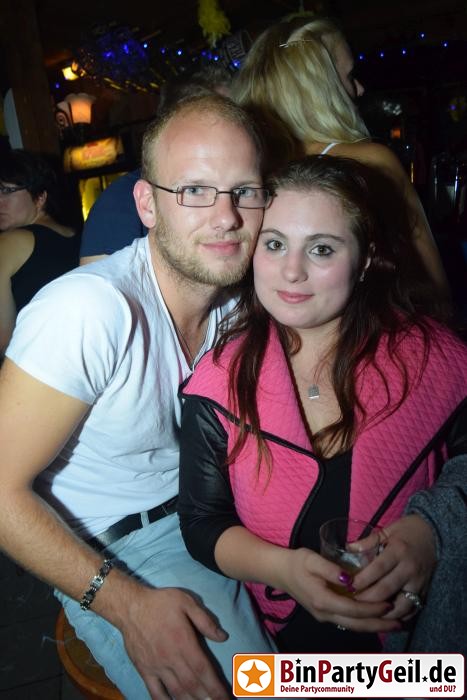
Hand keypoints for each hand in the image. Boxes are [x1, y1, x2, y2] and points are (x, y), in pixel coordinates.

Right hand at [119, 584, 228, 699]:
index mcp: (183, 641)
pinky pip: (155, 692)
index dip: (216, 687)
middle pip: (192, 685)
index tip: (226, 697)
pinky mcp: (144, 670)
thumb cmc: (161, 602)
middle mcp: (171, 658)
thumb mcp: (186, 602)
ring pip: (176, 692)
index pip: (203, 670)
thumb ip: (205, 621)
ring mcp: (156, 667)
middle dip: (208, 697)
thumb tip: (223, 637)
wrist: (130, 606)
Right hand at [279, 548, 398, 633]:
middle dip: (380, 624)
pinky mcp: (326, 614)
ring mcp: (325, 616)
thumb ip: (330, 569)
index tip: (389, 603)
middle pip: (357, 625)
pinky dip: (365, 623)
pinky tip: (376, 619)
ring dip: (374, 627)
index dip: (372, 608)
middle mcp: (325, 613)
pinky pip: (349, 622)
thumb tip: (350, 579)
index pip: (353, 609)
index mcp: (323, 600)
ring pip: (354, 627)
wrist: (280, 572)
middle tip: (401, 623)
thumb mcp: (311, 559)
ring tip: (395, 624)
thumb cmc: (297, 562)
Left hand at [353, 514, 436, 619]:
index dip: (362, 580)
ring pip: (400, 606)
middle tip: (351, 603)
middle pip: (386, 590)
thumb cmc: (408, 531)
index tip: (348, 586)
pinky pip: (412, 611)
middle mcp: (409, 569)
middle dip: (367, 600)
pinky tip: (385, 618)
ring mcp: (419, 583)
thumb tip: (347, 549)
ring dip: (383, 613)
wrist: (435, 535)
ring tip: (366, 614)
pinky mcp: (425, 593)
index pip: (378, 569)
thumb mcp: (388, 530)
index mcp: (398, 551)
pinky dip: (399, 617)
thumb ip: (368, 541)